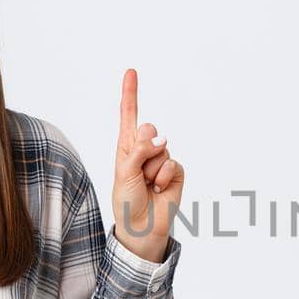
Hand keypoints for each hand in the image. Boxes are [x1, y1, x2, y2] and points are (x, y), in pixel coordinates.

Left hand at [111, 68, 183, 261]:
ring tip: (146, 184)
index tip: (131, 71)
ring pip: (161, 148)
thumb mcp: (123, 172)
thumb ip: (139, 150)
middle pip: (149, 128)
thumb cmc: (126, 200)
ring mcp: (161, 160)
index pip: (129, 115)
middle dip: (143, 146)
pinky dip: (164, 177)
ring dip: (152, 169)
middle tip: (138, 170)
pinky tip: (158, 190)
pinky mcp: (176, 172)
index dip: (130, 93)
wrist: (141, 226)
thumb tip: (162, 137)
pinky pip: (173, 163)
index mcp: (126, 147)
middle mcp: (144, 150)